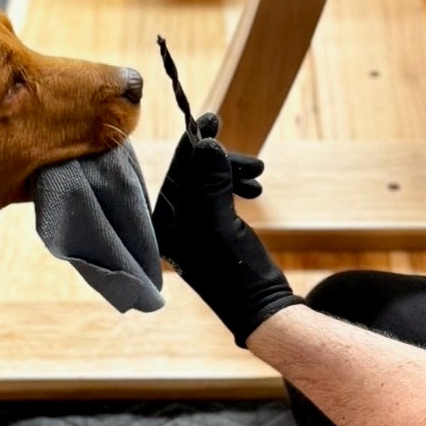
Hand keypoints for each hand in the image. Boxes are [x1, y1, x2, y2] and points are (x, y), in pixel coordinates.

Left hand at [152, 112, 300, 345]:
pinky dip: (235, 187)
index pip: (176, 173)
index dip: (194, 145)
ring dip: (232, 173)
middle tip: (250, 160)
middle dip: (220, 162)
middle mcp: (173, 224)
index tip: (211, 118)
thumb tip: (207, 144)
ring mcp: (192, 228)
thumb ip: (211, 182)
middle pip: (193, 175)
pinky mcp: (212, 230)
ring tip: (258, 176)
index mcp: (164, 224)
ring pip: (209, 183)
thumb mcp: (220, 222)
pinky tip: (253, 189)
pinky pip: (219, 195)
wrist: (261, 307)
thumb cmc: (235, 272)